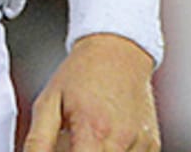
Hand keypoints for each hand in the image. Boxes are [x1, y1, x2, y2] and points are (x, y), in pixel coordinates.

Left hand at [23, 33, 159, 150]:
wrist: (117, 48)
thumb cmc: (81, 73)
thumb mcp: (49, 102)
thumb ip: (38, 142)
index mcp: (93, 130)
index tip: (65, 148)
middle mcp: (121, 140)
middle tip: (75, 141)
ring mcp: (141, 144)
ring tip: (91, 138)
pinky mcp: (152, 145)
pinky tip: (108, 138)